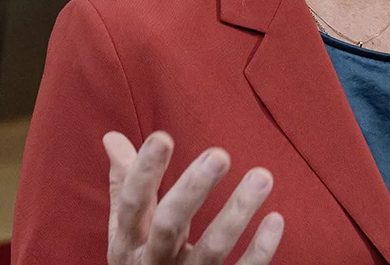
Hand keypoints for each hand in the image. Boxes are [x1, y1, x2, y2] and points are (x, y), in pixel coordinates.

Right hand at [104, 131, 282, 264]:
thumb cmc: (142, 260)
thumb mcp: (126, 229)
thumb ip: (124, 184)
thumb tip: (113, 137)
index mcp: (129, 241)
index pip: (132, 204)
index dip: (144, 172)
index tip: (163, 137)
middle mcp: (154, 262)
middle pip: (169, 226)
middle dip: (193, 190)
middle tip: (220, 155)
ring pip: (212, 249)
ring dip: (238, 212)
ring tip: (262, 175)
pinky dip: (260, 250)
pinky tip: (276, 219)